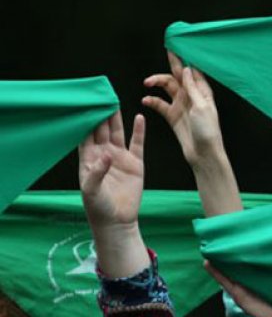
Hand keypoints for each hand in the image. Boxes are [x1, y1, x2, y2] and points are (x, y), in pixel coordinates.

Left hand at [79, 112, 144, 229]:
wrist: (118, 221)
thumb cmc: (98, 207)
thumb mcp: (91, 191)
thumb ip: (96, 172)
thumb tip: (106, 155)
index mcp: (89, 159)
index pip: (86, 135)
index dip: (86, 120)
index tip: (86, 104)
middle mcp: (104, 155)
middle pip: (102, 130)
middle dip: (101, 114)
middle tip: (101, 96)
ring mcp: (120, 158)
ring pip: (118, 133)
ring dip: (116, 119)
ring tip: (115, 102)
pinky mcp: (135, 163)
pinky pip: (138, 143)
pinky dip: (139, 131)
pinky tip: (139, 118)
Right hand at [143, 52, 223, 165]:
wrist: (203, 154)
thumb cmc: (208, 131)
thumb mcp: (201, 106)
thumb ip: (192, 88)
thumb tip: (186, 69)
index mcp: (202, 92)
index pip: (192, 70)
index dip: (184, 58)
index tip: (175, 45)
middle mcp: (191, 96)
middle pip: (177, 76)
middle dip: (169, 64)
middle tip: (163, 51)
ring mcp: (182, 106)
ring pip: (167, 88)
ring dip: (156, 83)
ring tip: (146, 82)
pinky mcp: (173, 116)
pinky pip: (160, 104)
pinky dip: (152, 101)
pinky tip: (145, 100)